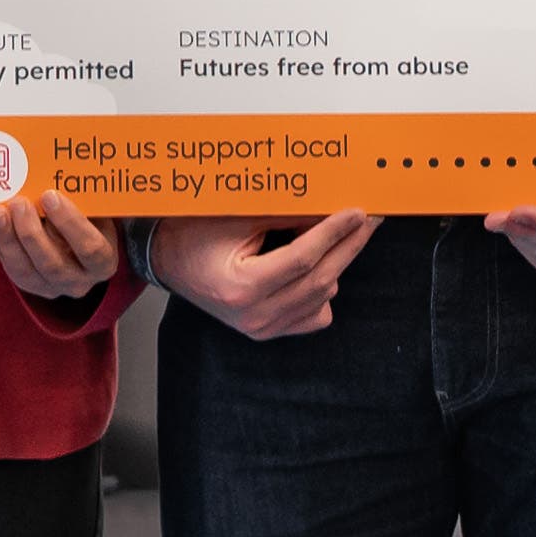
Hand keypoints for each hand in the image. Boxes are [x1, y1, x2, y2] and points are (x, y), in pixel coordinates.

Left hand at [0, 184, 119, 301]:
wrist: (80, 247)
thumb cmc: (90, 221)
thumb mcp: (96, 213)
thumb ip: (82, 200)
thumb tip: (53, 170)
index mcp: (103, 262)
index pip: (90, 249)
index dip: (70, 223)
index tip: (50, 195)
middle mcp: (79, 281)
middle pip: (52, 264)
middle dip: (31, 232)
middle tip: (18, 202)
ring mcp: (51, 287)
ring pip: (24, 269)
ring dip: (7, 238)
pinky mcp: (28, 284)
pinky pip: (9, 266)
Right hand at [156, 211, 375, 339]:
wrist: (167, 260)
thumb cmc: (193, 234)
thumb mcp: (236, 217)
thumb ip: (285, 214)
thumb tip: (329, 205)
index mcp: (241, 288)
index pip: (303, 259)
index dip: (334, 233)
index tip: (357, 212)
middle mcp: (254, 316)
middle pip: (319, 280)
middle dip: (348, 246)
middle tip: (368, 220)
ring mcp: (262, 328)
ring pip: (322, 297)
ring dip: (337, 264)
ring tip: (342, 233)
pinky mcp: (268, 331)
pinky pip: (314, 315)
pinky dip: (323, 289)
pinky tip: (320, 265)